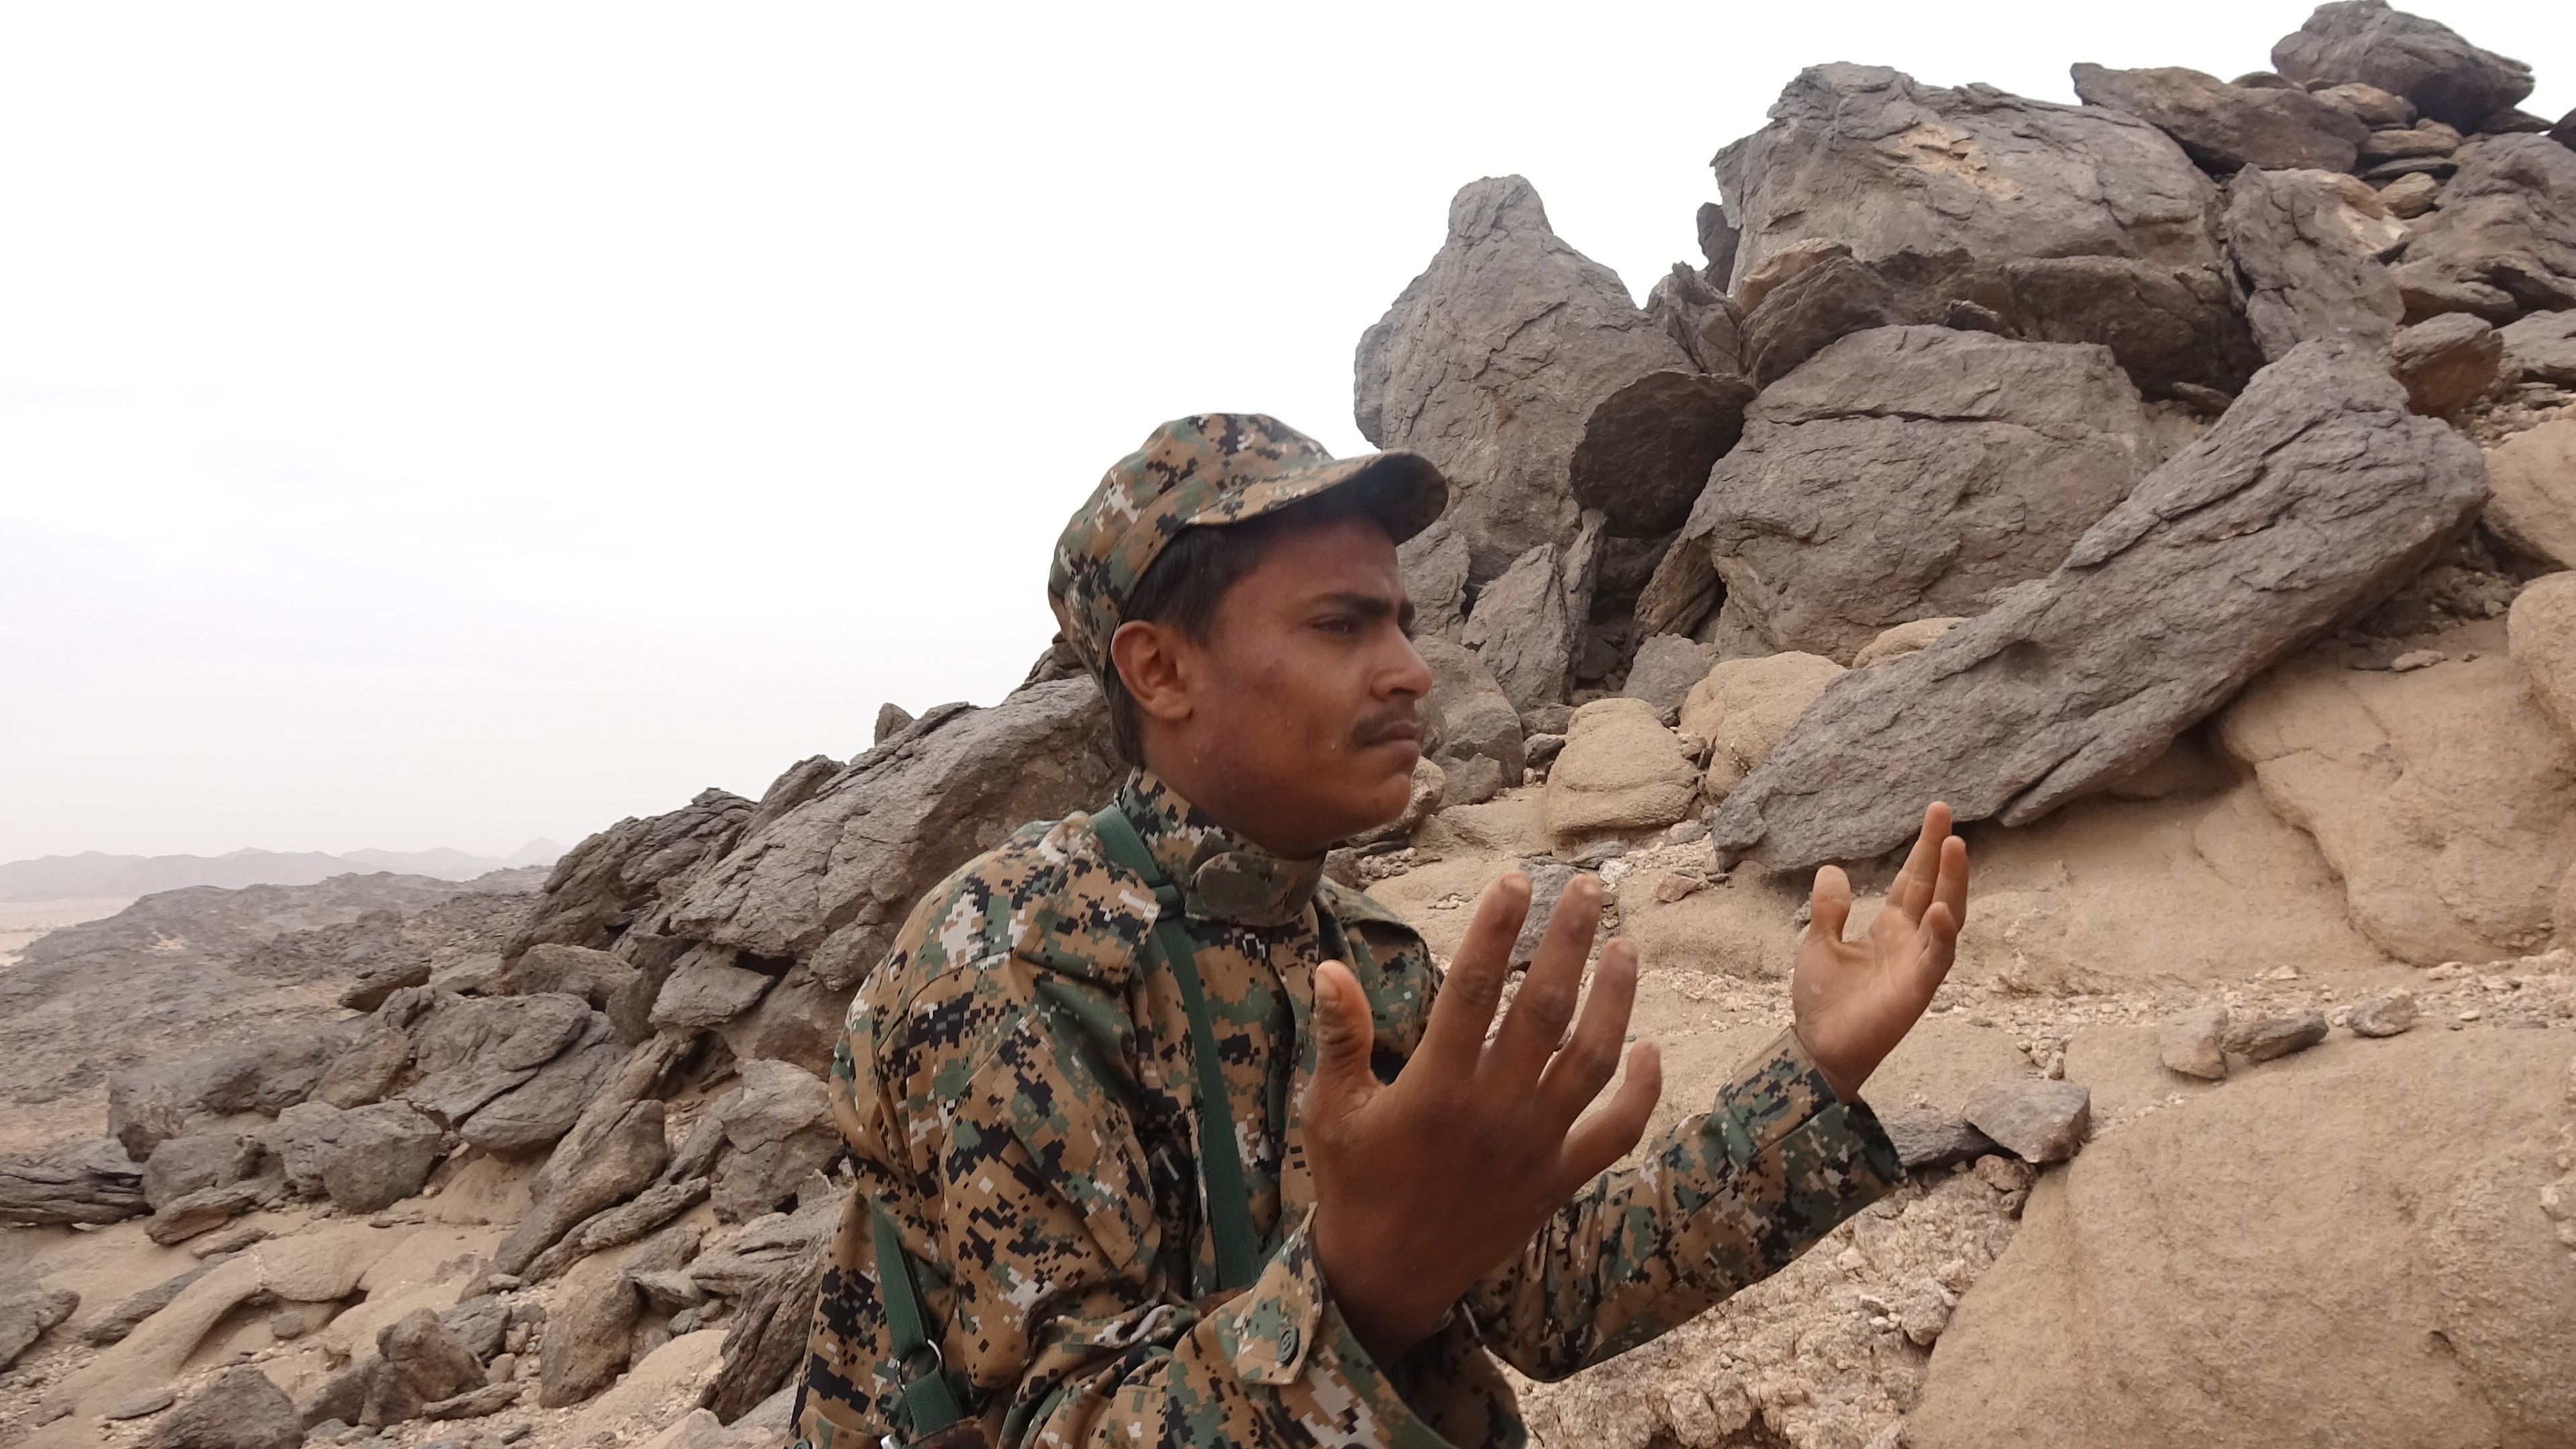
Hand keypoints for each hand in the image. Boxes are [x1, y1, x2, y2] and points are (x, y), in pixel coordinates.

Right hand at [1302, 872, 1659, 1362]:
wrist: (1390, 1276)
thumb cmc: (1354, 1183)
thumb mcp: (1331, 1110)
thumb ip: (1339, 1037)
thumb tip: (1331, 967)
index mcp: (1436, 1088)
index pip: (1472, 988)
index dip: (1495, 928)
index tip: (1514, 879)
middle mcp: (1494, 1111)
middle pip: (1544, 1009)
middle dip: (1569, 941)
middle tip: (1586, 888)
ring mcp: (1535, 1147)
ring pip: (1591, 1060)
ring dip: (1615, 1000)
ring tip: (1626, 946)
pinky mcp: (1560, 1180)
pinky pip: (1615, 1132)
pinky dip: (1641, 1092)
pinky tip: (1651, 1048)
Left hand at [1793, 802, 1969, 1100]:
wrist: (1818, 1046)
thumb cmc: (1823, 998)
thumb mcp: (1817, 941)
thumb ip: (1829, 907)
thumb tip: (1832, 868)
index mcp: (1889, 927)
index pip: (1913, 879)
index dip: (1924, 848)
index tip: (1937, 812)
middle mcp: (1911, 940)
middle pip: (1933, 888)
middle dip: (1942, 852)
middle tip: (1944, 812)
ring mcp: (1918, 963)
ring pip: (1947, 917)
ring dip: (1954, 884)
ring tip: (1956, 846)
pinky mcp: (1918, 989)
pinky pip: (1936, 958)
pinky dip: (1941, 935)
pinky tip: (1942, 910)